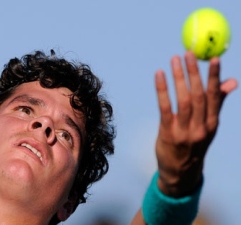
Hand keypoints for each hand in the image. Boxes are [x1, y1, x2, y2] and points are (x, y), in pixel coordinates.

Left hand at [155, 51, 237, 196]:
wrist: (180, 172)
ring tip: (175, 60)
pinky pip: (165, 108)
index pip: (215, 97)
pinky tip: (159, 75)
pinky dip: (162, 90)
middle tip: (188, 53)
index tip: (214, 59)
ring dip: (179, 78)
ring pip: (183, 100)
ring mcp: (184, 132)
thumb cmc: (194, 144)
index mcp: (212, 124)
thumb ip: (217, 103)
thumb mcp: (208, 127)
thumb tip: (232, 81)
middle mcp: (200, 128)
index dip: (215, 77)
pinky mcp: (167, 133)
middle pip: (198, 96)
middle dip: (194, 73)